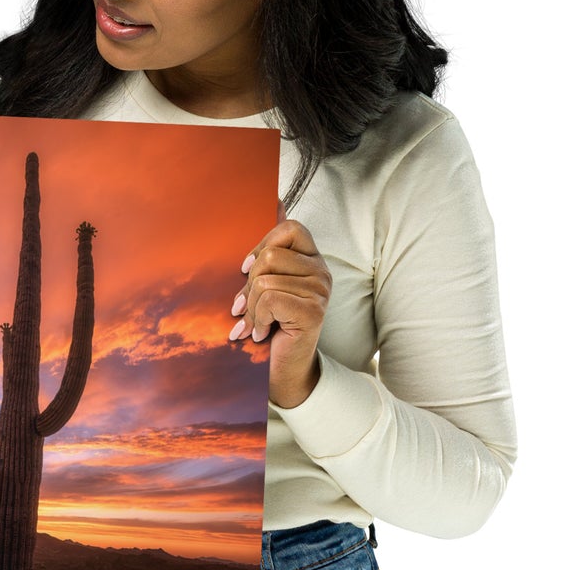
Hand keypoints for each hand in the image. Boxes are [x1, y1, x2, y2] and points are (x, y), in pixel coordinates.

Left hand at [227, 216, 330, 408]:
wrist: (284, 370)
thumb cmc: (271, 325)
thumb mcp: (264, 286)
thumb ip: (265, 256)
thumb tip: (274, 200)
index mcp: (312, 260)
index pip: (290, 228)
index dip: (262, 245)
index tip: (247, 271)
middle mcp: (322, 272)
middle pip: (271, 255)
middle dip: (249, 285)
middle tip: (247, 308)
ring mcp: (320, 291)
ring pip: (265, 279)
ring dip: (251, 307)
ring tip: (255, 324)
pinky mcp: (313, 310)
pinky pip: (269, 298)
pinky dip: (257, 319)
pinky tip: (262, 333)